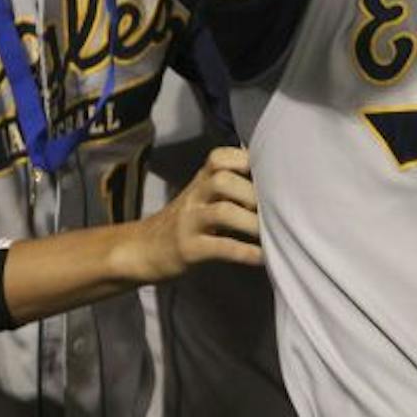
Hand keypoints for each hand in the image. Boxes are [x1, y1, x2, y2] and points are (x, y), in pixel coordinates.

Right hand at [141, 145, 263, 281]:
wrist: (143, 250)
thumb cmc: (185, 221)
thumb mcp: (201, 196)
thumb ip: (229, 184)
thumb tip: (270, 174)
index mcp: (200, 181)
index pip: (220, 158)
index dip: (246, 161)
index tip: (268, 174)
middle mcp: (194, 196)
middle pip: (223, 180)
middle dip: (252, 193)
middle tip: (273, 209)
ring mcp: (189, 222)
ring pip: (222, 212)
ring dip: (252, 222)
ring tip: (270, 234)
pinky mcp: (188, 249)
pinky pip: (219, 247)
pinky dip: (245, 252)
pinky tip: (262, 258)